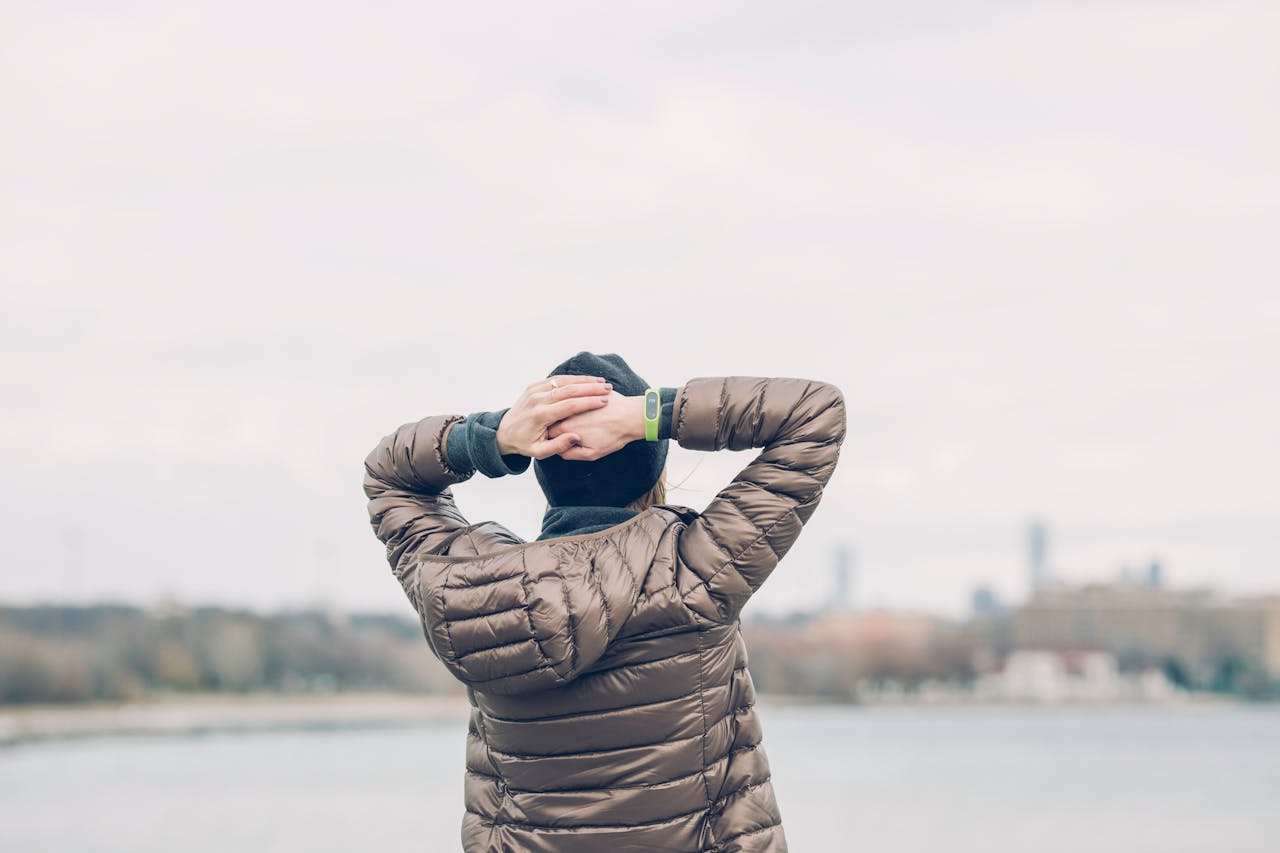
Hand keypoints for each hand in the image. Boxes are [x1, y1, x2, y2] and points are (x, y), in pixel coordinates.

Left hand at [496, 376, 611, 458]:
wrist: (504, 432)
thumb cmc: (525, 444)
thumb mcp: (540, 452)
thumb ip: (558, 446)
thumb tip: (575, 437)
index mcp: (540, 415)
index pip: (569, 405)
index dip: (588, 402)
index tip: (604, 401)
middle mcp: (537, 400)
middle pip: (569, 390)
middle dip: (590, 388)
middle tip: (607, 389)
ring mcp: (534, 390)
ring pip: (564, 381)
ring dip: (584, 381)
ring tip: (601, 383)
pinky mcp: (534, 386)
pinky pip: (556, 379)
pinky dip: (573, 379)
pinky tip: (587, 380)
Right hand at [546, 392, 644, 460]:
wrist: (632, 417)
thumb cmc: (614, 437)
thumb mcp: (592, 454)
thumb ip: (570, 453)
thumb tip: (559, 450)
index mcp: (565, 428)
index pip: (548, 432)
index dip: (551, 435)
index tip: (556, 437)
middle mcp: (567, 412)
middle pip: (553, 416)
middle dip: (556, 420)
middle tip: (565, 426)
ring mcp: (576, 399)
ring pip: (563, 402)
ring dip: (565, 406)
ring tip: (577, 416)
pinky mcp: (586, 390)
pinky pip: (576, 392)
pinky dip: (577, 397)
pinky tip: (583, 402)